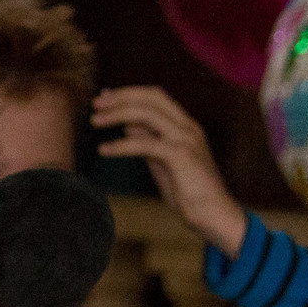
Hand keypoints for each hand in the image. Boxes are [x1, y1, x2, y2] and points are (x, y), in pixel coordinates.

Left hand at [93, 86, 247, 255]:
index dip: (128, 93)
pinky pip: (146, 144)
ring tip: (94, 121)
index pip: (155, 96)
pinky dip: (121, 145)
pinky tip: (103, 150)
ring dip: (117, 114)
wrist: (213, 214)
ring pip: (147, 114)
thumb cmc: (188, 191)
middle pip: (152, 97)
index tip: (104, 97)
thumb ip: (148, 140)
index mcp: (185, 125)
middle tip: (95, 103)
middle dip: (121, 96)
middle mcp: (187, 126)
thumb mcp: (162, 161)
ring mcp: (186, 139)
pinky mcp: (181, 156)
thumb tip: (128, 124)